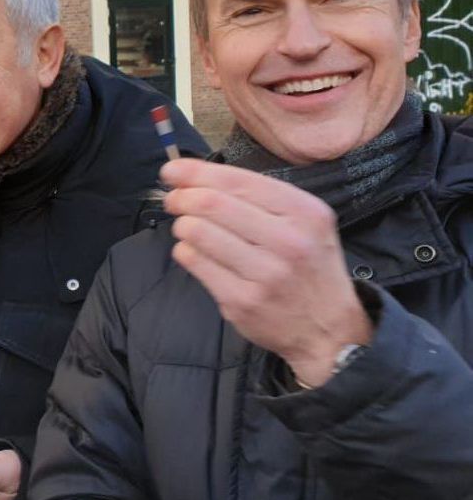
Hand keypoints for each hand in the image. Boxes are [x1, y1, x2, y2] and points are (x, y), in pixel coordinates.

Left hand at [162, 159, 372, 386]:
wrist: (328, 329)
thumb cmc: (308, 267)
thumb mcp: (305, 223)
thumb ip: (259, 198)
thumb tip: (196, 177)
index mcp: (304, 213)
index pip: (238, 181)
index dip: (196, 172)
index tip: (172, 170)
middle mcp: (288, 241)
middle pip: (213, 204)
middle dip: (182, 197)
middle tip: (173, 200)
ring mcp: (264, 274)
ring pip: (198, 232)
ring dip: (182, 225)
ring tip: (185, 227)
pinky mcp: (241, 300)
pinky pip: (195, 263)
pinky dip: (185, 251)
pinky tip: (193, 252)